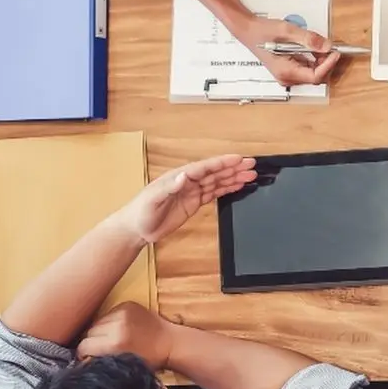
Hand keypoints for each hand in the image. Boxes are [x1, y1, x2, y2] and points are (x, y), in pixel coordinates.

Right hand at [77, 302, 174, 369]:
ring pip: (97, 322)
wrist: (171, 342)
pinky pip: (108, 313)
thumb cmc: (148, 360)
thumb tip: (82, 360)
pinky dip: (110, 321)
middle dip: (92, 342)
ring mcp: (123, 312)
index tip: (89, 358)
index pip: (83, 346)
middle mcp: (117, 325)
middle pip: (88, 333)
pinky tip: (119, 328)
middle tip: (102, 349)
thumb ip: (102, 361)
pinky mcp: (128, 304)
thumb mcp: (123, 366)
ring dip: (100, 331)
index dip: (84, 355)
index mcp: (115, 343)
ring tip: (111, 338)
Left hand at [109, 154, 257, 243]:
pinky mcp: (194, 203)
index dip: (222, 163)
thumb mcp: (153, 199)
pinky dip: (227, 188)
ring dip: (234, 177)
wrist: (136, 229)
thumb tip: (185, 175)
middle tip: (252, 164)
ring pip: (217, 181)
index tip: (238, 159)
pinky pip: (214, 193)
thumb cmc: (141, 213)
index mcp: (179, 177)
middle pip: (215, 172)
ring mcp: (192, 192)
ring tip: (251, 174)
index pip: (205, 167)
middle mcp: (188, 182)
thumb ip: (170, 187)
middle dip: (234, 168)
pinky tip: (237, 185)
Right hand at [235, 16, 341, 86]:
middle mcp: (287, 77)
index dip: (328, 65)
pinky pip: (307, 69)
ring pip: (313, 73)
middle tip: (330, 47)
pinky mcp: (289, 70)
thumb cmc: (262, 31)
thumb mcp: (287, 30)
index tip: (335, 52)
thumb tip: (326, 46)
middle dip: (326, 62)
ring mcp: (288, 75)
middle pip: (316, 77)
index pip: (315, 76)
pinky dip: (314, 59)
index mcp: (285, 71)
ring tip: (321, 45)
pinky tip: (313, 48)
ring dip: (321, 61)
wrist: (249, 31)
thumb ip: (308, 39)